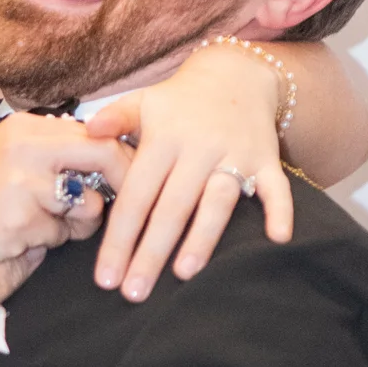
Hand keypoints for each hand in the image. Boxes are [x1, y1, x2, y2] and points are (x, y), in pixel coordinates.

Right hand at [0, 111, 132, 268]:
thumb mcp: (12, 162)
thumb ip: (55, 157)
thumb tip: (113, 161)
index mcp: (25, 128)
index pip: (96, 131)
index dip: (124, 155)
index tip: (136, 175)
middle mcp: (24, 147)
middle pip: (104, 154)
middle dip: (126, 182)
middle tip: (127, 204)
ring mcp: (22, 182)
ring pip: (89, 203)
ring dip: (80, 223)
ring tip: (47, 225)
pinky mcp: (19, 219)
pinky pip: (62, 235)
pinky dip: (51, 242)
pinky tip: (21, 237)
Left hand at [86, 41, 293, 300]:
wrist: (237, 73)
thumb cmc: (178, 103)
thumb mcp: (143, 102)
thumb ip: (115, 119)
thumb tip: (87, 130)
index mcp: (163, 139)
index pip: (136, 196)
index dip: (119, 238)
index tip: (106, 277)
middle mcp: (198, 148)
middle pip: (172, 208)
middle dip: (151, 253)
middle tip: (134, 293)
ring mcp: (235, 154)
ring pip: (217, 201)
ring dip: (203, 237)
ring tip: (184, 273)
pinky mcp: (267, 159)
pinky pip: (276, 188)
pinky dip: (280, 211)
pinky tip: (277, 240)